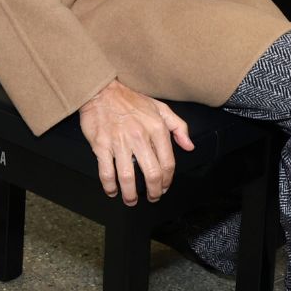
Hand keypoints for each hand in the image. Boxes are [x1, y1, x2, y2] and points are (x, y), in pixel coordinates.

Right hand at [78, 80, 192, 204]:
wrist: (102, 90)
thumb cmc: (131, 99)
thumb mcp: (160, 108)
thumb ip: (179, 127)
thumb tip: (189, 146)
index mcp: (156, 128)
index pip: (168, 163)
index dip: (167, 180)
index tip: (164, 187)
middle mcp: (139, 136)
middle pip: (151, 174)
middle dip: (153, 192)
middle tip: (152, 197)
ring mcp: (119, 142)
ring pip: (128, 177)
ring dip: (131, 195)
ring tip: (131, 200)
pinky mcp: (101, 145)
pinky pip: (106, 172)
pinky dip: (109, 186)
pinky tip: (112, 190)